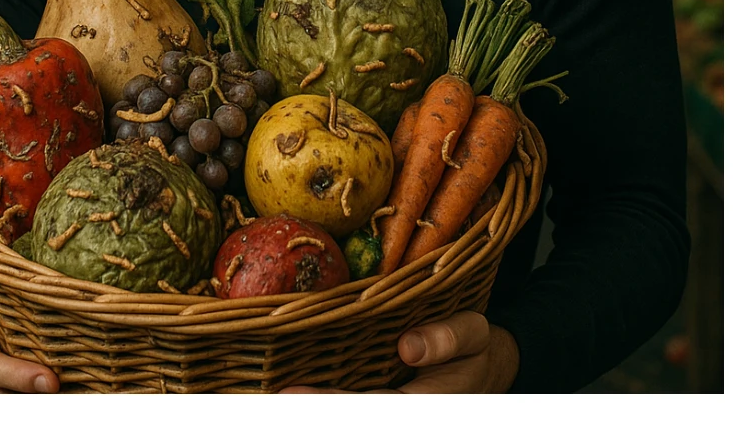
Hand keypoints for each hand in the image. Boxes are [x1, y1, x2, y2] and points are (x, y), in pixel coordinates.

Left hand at [280, 311, 517, 393]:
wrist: (485, 373)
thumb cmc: (475, 350)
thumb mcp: (474, 336)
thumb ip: (449, 339)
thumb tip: (409, 346)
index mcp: (425, 404)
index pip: (375, 410)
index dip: (332, 407)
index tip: (291, 397)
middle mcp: (404, 412)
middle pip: (356, 417)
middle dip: (312, 412)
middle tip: (270, 401)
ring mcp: (392, 411)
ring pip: (354, 415)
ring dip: (313, 410)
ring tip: (270, 401)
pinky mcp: (382, 407)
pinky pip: (355, 406)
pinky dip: (323, 402)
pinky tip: (290, 398)